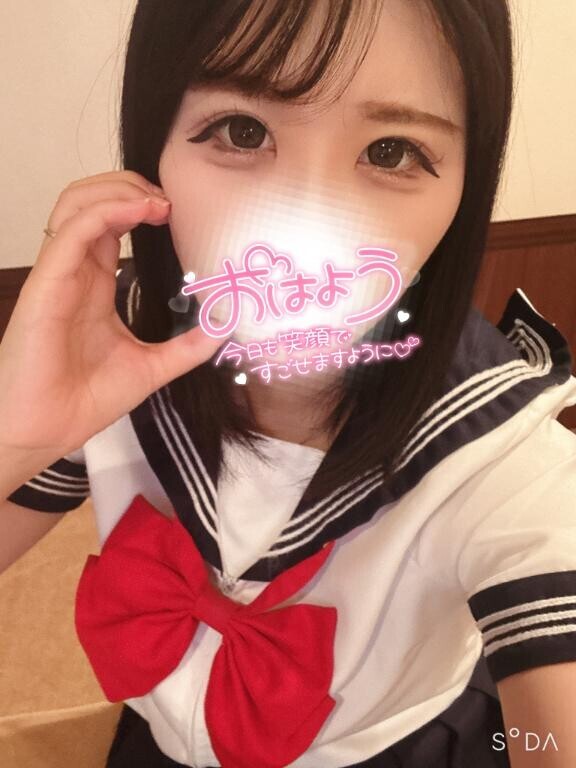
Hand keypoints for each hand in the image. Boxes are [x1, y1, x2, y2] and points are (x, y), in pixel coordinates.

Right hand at [0, 170, 223, 458]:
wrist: (45, 431)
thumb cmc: (83, 401)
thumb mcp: (151, 367)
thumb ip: (187, 347)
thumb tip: (225, 329)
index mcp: (94, 285)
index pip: (111, 225)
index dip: (140, 206)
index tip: (177, 211)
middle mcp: (75, 272)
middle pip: (92, 202)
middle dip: (131, 186)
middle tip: (170, 199)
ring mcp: (59, 274)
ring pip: (77, 203)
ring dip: (118, 189)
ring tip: (158, 200)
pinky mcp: (48, 282)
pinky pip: (74, 230)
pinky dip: (108, 210)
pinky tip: (141, 209)